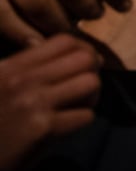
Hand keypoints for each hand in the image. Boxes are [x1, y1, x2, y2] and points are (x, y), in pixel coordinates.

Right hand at [0, 33, 101, 170]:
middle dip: (92, 72)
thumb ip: (31, 67)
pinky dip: (82, 120)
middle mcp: (21, 81)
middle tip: (84, 87)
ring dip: (92, 96)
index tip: (83, 64)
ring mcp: (33, 104)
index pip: (64, 41)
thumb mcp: (2, 84)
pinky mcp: (43, 129)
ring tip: (78, 105)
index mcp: (10, 67)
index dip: (83, 49)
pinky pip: (86, 115)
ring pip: (90, 83)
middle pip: (84, 58)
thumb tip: (81, 52)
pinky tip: (68, 124)